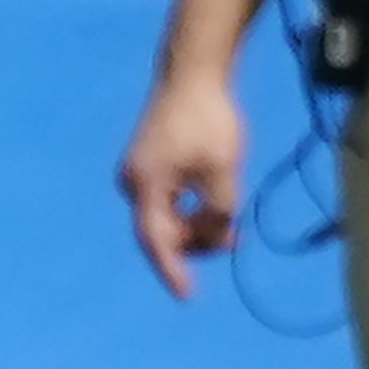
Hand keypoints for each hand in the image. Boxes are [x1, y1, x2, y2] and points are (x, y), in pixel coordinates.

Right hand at [118, 66, 245, 300]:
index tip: (187, 295)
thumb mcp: (223, 168)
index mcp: (146, 186)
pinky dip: (190, 208)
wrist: (193, 73)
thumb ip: (219, 207)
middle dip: (195, 241)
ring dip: (195, 224)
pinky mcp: (150, 162)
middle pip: (162, 230)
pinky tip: (215, 205)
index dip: (172, 269)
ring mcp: (139, 173)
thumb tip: (219, 235)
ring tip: (230, 225)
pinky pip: (167, 199)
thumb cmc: (209, 119)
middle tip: (233, 241)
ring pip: (166, 215)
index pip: (156, 240)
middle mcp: (134, 183)